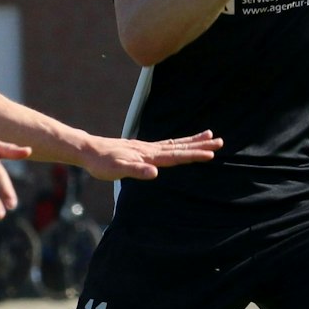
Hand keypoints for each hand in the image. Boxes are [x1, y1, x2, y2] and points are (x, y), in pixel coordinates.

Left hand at [78, 129, 221, 181]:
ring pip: (176, 143)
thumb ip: (136, 171)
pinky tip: (183, 142)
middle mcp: (151, 149)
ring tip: (210, 135)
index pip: (176, 155)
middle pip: (180, 147)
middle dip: (200, 145)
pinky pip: (167, 144)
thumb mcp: (116, 170)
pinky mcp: (143, 149)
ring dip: (193, 141)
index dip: (194, 155)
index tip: (211, 154)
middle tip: (220, 141)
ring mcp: (147, 147)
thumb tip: (155, 173)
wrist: (89, 150)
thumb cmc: (102, 163)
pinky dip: (179, 142)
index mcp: (148, 155)